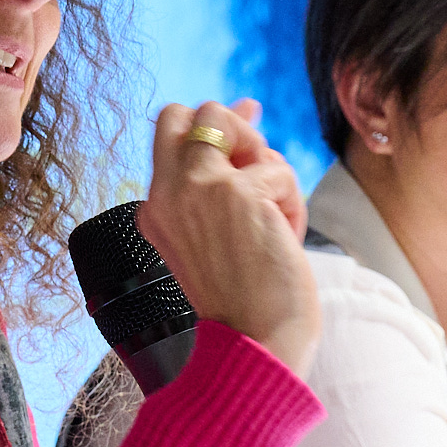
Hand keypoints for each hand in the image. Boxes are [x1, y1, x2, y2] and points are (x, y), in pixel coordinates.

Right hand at [137, 99, 319, 375]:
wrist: (254, 341)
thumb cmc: (245, 296)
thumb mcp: (217, 228)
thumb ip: (222, 171)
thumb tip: (247, 105)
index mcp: (155, 208)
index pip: (173, 133)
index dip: (216, 128)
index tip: (247, 147)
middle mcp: (166, 191)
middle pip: (198, 112)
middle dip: (237, 129)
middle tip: (255, 176)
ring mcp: (197, 186)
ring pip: (241, 127)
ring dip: (271, 172)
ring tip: (272, 223)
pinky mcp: (237, 191)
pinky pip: (279, 170)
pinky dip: (292, 205)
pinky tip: (283, 240)